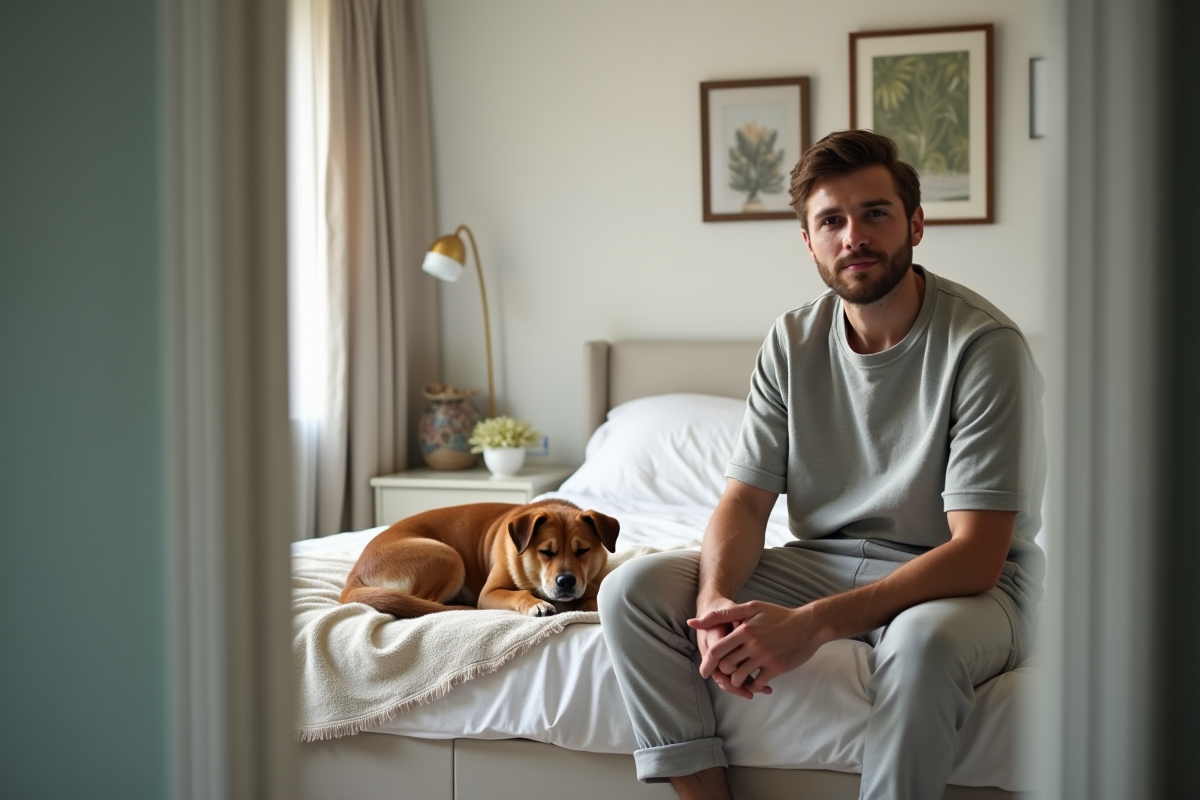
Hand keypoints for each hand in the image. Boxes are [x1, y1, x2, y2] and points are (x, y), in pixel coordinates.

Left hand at [689, 601, 824, 697]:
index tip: (705, 671)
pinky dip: (753, 685)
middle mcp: (753, 644)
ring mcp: (765, 657)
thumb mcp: (751, 608)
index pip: (716, 650)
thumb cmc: (777, 615)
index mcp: (744, 630)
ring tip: (739, 677)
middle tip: (724, 673)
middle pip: (726, 666)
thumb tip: (692, 622)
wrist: (808, 625)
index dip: (707, 663)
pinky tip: (754, 680)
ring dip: (736, 680)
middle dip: (723, 672)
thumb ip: (722, 615)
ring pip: (739, 677)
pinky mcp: (777, 668)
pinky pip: (757, 683)